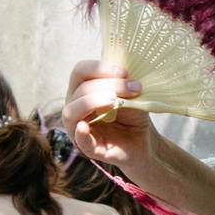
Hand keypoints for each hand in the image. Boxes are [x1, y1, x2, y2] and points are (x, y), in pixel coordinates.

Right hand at [64, 59, 155, 177]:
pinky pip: (79, 140)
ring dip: (92, 101)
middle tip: (132, 87)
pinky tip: (85, 127)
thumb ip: (122, 81)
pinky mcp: (88, 147)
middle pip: (80, 89)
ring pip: (71, 111)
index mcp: (82, 89)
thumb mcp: (129, 93)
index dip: (100, 68)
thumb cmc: (132, 113)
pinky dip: (80, 133)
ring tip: (114, 100)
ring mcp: (78, 127)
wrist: (143, 139)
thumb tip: (124, 66)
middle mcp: (75, 106)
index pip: (80, 71)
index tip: (125, 72)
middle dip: (108, 84)